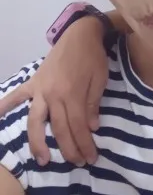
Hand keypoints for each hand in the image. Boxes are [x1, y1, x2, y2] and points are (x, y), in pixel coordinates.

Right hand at [0, 16, 108, 165]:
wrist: (80, 33)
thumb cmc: (93, 57)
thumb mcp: (100, 79)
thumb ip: (93, 104)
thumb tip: (91, 128)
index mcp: (72, 94)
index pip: (78, 126)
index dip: (84, 144)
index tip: (91, 157)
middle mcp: (53, 94)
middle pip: (59, 128)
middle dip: (69, 148)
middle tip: (77, 161)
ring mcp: (41, 89)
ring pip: (36, 121)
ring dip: (38, 142)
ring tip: (43, 160)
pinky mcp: (34, 81)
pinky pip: (17, 95)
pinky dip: (4, 105)